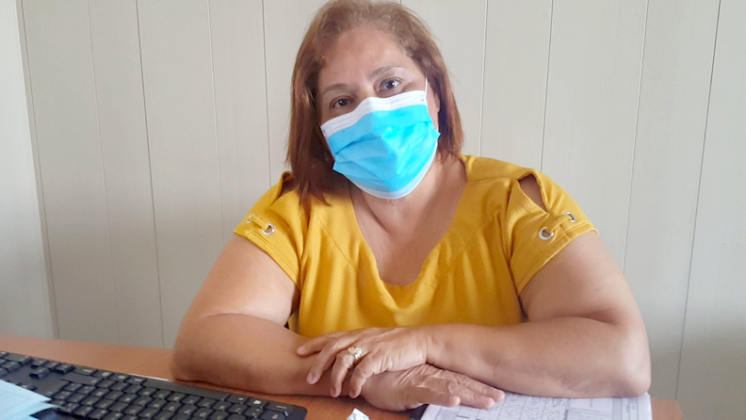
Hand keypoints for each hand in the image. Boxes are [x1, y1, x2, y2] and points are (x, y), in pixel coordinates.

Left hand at [296, 327, 428, 397]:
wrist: (420, 341)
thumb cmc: (399, 343)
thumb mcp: (375, 341)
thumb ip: (360, 346)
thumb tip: (347, 356)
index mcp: (359, 333)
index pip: (331, 337)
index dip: (314, 344)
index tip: (299, 351)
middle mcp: (361, 337)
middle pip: (332, 348)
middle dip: (318, 364)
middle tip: (309, 378)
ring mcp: (370, 346)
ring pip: (343, 360)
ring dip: (335, 377)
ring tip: (332, 391)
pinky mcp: (380, 357)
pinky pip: (362, 371)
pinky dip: (355, 383)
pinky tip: (353, 393)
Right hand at [360, 364, 504, 411]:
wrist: (366, 376)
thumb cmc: (388, 380)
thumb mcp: (412, 385)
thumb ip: (428, 388)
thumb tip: (446, 393)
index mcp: (433, 375)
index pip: (461, 381)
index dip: (479, 387)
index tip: (498, 394)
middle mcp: (431, 376)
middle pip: (462, 384)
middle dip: (482, 392)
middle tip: (501, 399)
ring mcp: (422, 382)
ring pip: (451, 388)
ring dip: (470, 395)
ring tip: (488, 402)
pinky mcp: (410, 389)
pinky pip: (429, 394)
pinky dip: (443, 397)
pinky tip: (455, 400)